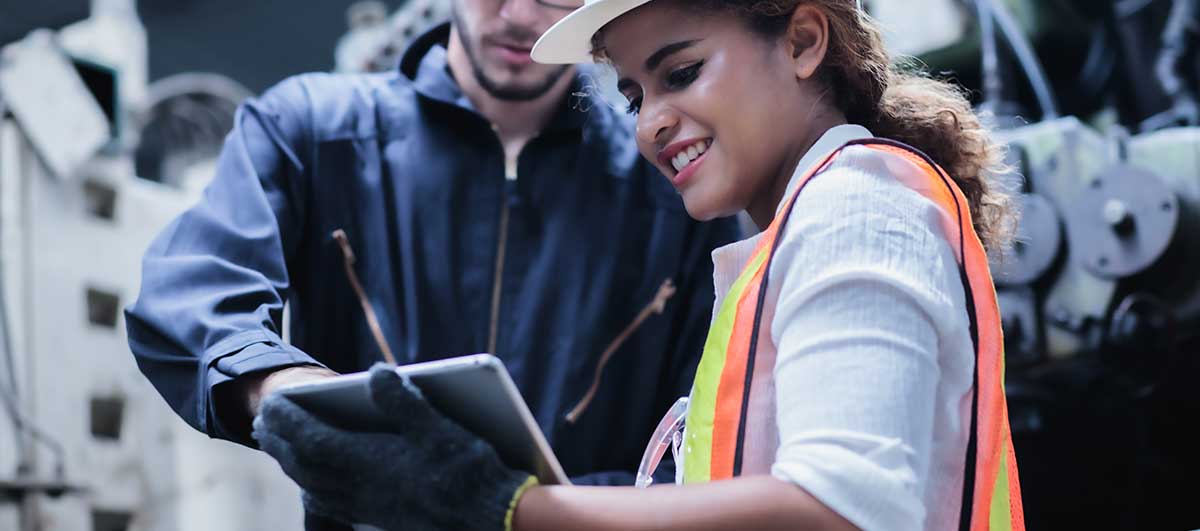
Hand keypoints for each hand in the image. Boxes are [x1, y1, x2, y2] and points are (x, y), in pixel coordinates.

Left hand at [252, 364, 535, 530]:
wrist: (491, 521)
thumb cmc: (471, 472)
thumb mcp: (441, 428)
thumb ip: (404, 401)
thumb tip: (375, 373)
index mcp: (369, 462)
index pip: (312, 439)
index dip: (288, 420)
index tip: (269, 403)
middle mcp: (360, 488)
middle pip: (305, 464)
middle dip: (281, 441)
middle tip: (265, 423)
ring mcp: (368, 506)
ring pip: (315, 485)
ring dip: (293, 464)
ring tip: (283, 448)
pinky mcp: (380, 518)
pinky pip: (332, 501)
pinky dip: (316, 486)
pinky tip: (319, 483)